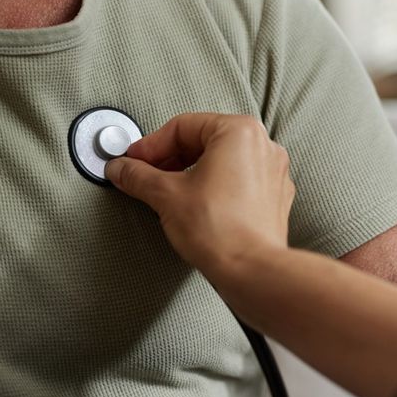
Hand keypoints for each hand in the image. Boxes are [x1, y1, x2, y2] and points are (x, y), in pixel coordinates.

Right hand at [105, 113, 295, 277]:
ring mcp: (273, 171)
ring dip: (190, 172)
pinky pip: (238, 180)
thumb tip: (123, 169)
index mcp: (239, 131)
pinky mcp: (274, 197)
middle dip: (170, 158)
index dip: (151, 144)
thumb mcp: (165, 195)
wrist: (251, 270)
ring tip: (167, 191)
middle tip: (146, 173)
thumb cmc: (221, 230)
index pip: (183, 126)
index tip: (134, 159)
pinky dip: (213, 187)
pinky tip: (194, 205)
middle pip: (204, 140)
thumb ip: (138, 176)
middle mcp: (262, 145)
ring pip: (222, 161)